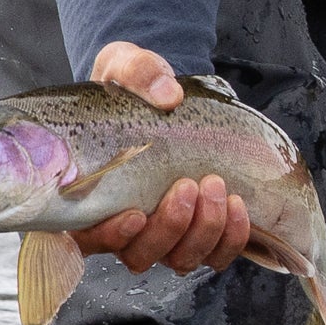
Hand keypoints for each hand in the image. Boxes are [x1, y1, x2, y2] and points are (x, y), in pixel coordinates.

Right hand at [74, 42, 247, 276]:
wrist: (163, 93)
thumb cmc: (128, 87)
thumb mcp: (122, 65)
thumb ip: (137, 72)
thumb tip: (168, 92)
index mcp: (90, 195)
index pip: (88, 238)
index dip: (110, 236)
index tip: (134, 213)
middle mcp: (124, 224)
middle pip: (139, 255)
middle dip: (169, 227)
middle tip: (188, 185)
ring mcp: (163, 232)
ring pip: (178, 259)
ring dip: (202, 231)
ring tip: (216, 187)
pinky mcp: (198, 230)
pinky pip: (215, 254)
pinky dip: (230, 238)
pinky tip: (237, 206)